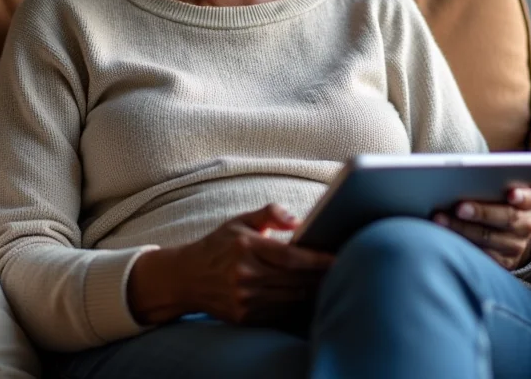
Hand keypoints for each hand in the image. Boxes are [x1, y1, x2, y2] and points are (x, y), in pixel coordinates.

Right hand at [128, 204, 334, 326]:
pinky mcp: (245, 317)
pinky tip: (309, 296)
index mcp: (246, 247)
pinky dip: (297, 305)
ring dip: (313, 292)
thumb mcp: (240, 220)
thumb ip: (270, 213)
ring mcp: (244, 299)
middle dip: (321, 276)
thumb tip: (298, 220)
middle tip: (343, 269)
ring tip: (330, 282)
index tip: (338, 257)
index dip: (318, 259)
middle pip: (295, 279)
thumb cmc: (219, 245)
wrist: (187, 276)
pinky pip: (280, 313)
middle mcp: (244, 275)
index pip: (291, 257)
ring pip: (291, 298)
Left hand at [432, 187, 530, 270]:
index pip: (527, 198)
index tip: (511, 194)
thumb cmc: (492, 205)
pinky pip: (480, 254)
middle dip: (480, 212)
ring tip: (439, 220)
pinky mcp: (502, 262)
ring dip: (461, 229)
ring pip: (488, 238)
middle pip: (506, 218)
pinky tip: (444, 236)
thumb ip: (484, 186)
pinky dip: (461, 244)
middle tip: (458, 208)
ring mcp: (515, 246)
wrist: (507, 237)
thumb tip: (454, 178)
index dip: (520, 196)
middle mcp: (524, 225)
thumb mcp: (495, 194)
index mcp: (525, 204)